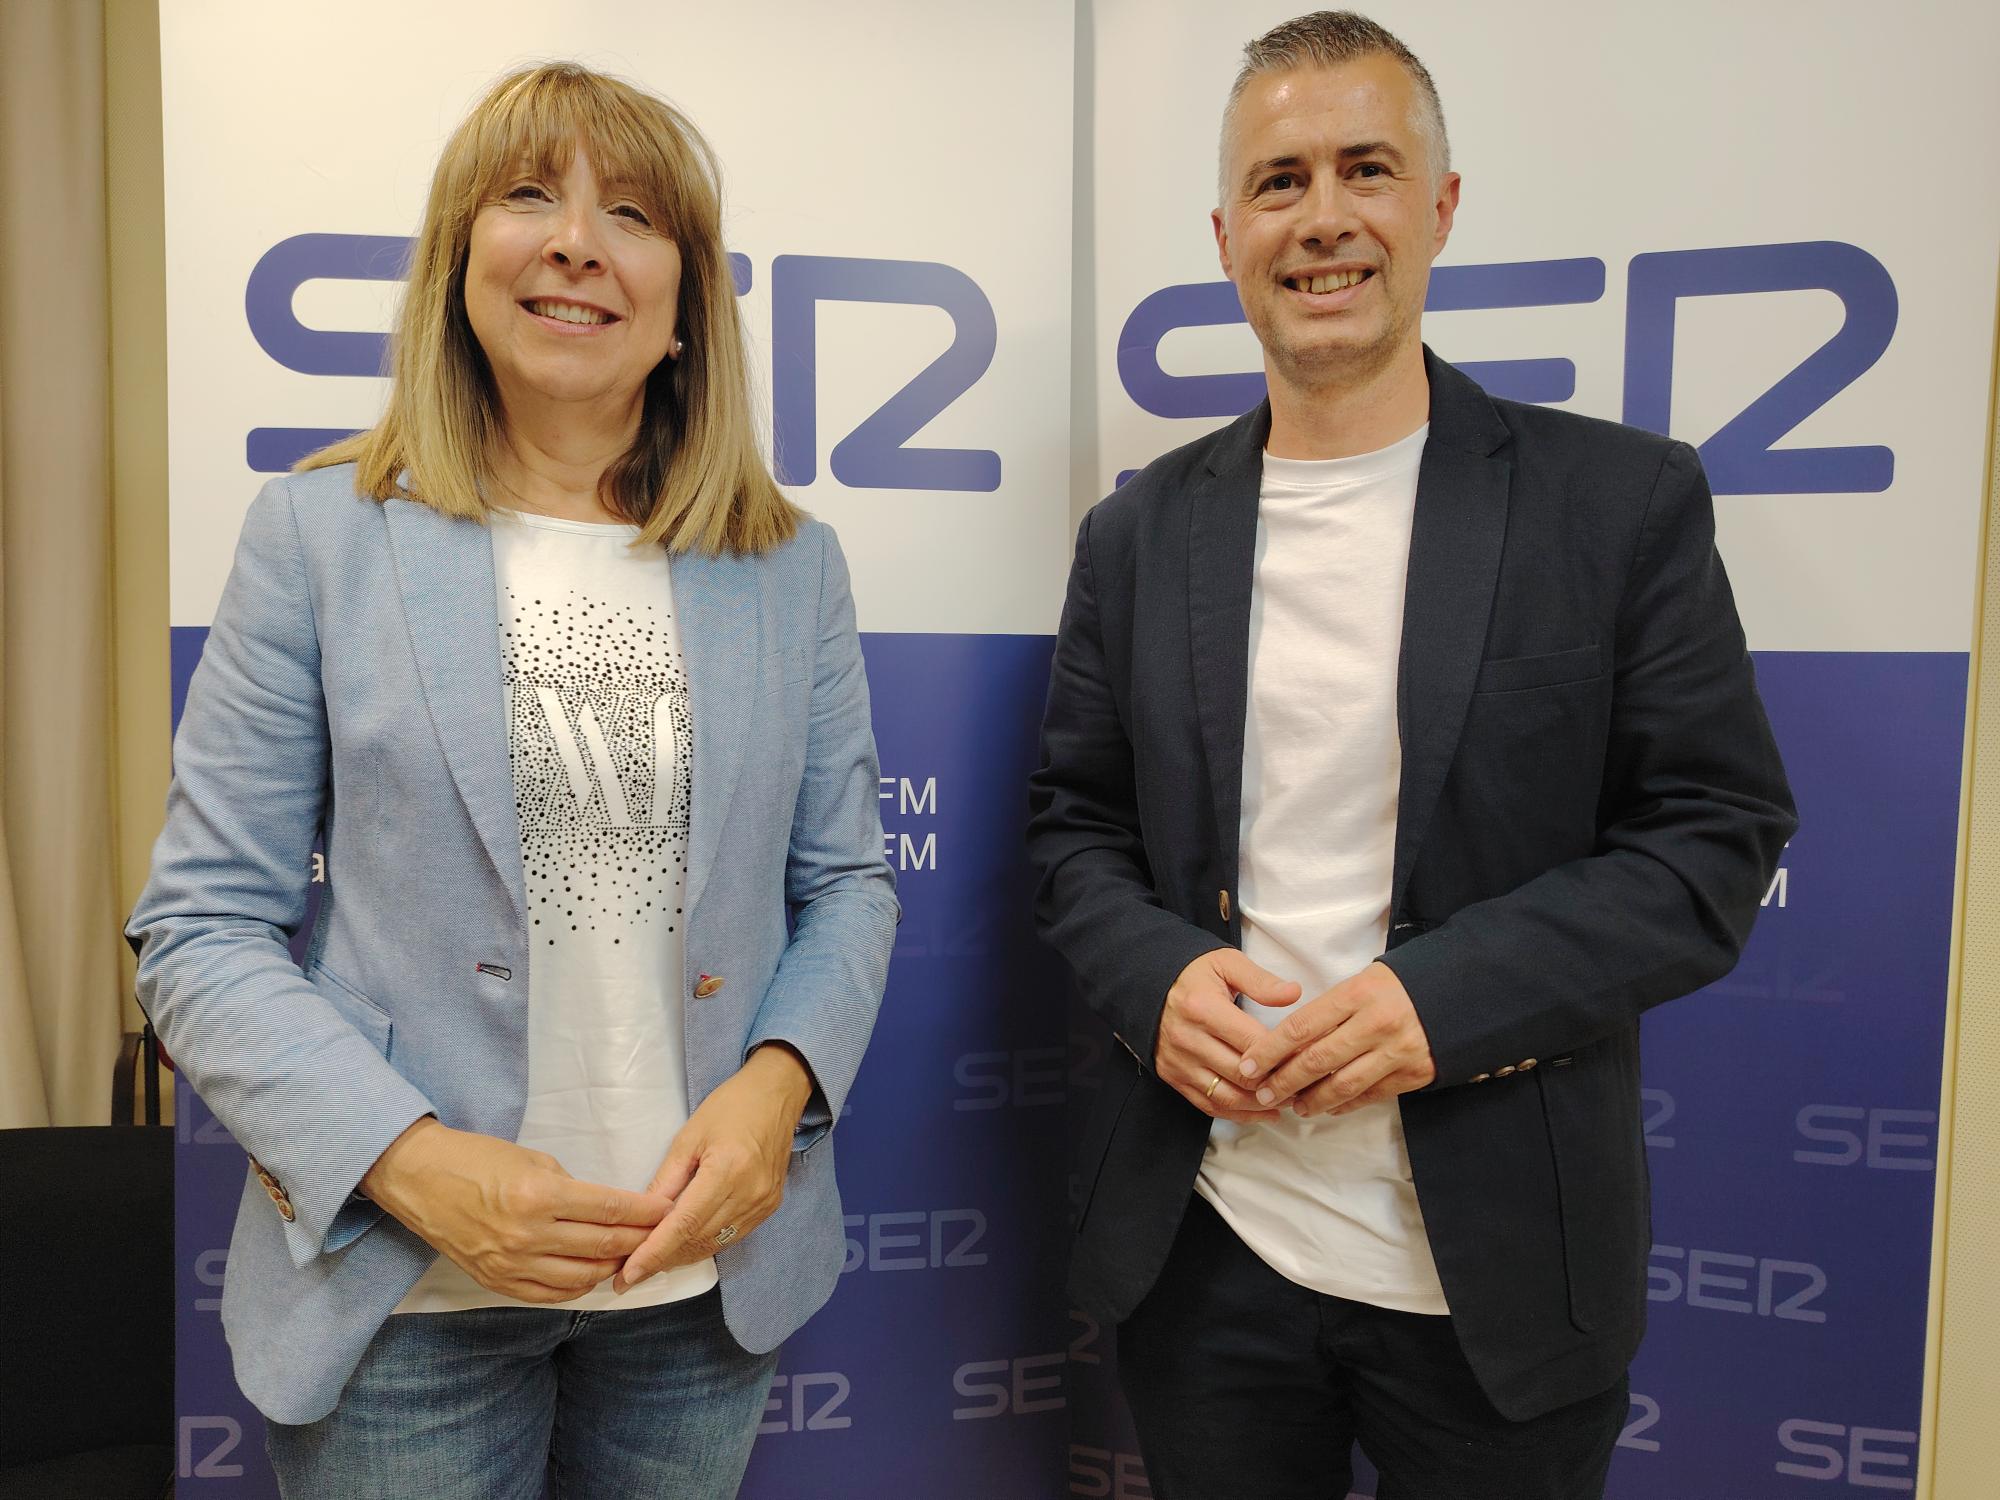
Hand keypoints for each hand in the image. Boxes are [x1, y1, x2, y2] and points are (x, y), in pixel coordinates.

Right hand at [360, 1118, 667, 1302]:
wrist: (420, 1179)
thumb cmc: (477, 1159)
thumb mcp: (533, 1160)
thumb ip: (571, 1189)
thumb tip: (606, 1211)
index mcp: (540, 1197)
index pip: (609, 1210)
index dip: (645, 1213)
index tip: (668, 1210)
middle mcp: (528, 1236)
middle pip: (602, 1245)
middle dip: (639, 1240)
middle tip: (661, 1234)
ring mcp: (512, 1264)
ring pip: (582, 1277)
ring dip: (612, 1266)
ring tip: (630, 1254)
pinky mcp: (498, 1281)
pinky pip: (550, 1294)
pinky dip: (578, 1286)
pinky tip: (593, 1273)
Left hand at [615, 1044, 813, 1291]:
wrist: (776, 1095)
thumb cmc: (729, 1107)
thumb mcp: (688, 1137)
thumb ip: (666, 1180)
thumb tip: (642, 1217)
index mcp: (727, 1170)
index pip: (685, 1224)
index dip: (655, 1252)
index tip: (628, 1274)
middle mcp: (749, 1193)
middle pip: (698, 1240)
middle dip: (661, 1259)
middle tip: (627, 1273)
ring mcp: (763, 1203)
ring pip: (715, 1244)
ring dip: (681, 1256)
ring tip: (649, 1263)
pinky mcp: (769, 1207)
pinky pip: (731, 1237)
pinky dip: (704, 1245)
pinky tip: (682, 1246)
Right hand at [1155, 949, 1300, 1121]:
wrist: (1147, 983)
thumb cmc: (1193, 973)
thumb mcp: (1226, 963)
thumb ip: (1260, 981)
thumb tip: (1294, 993)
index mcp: (1203, 1008)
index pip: (1253, 1043)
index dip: (1284, 1055)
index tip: (1308, 1058)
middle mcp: (1187, 1039)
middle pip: (1242, 1074)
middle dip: (1277, 1083)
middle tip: (1305, 1084)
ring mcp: (1178, 1062)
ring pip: (1227, 1096)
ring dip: (1261, 1104)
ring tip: (1288, 1101)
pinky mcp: (1172, 1076)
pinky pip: (1209, 1105)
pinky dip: (1239, 1114)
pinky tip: (1263, 1112)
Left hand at [1234, 962, 1435, 1116]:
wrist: (1457, 993)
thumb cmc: (1397, 986)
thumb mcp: (1360, 983)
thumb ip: (1327, 1010)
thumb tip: (1286, 1043)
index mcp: (1356, 993)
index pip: (1300, 1027)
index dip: (1268, 1051)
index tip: (1248, 1066)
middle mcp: (1375, 1023)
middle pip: (1316, 1061)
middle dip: (1282, 1082)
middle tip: (1262, 1093)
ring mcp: (1397, 1051)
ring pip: (1342, 1085)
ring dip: (1311, 1100)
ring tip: (1293, 1106)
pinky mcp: (1414, 1074)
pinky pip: (1370, 1095)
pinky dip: (1343, 1104)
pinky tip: (1327, 1107)